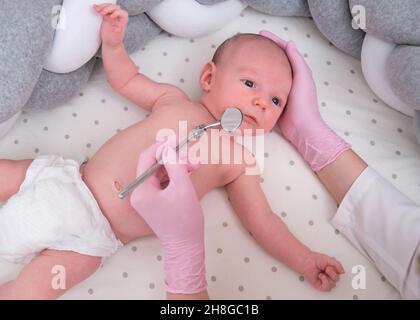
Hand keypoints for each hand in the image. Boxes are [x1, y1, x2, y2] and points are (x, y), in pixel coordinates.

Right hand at [94, 3, 127, 47]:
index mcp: (123, 20)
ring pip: (108, 7)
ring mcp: (111, 15)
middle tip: (102, 12)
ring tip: (97, 9)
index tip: (111, 16)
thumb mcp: (116, 37)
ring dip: (102, 7)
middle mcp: (118, 17)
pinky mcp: (105, 16)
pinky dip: (98, 8)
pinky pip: (102, 9)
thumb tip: (119, 27)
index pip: (122, 13)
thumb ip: (118, 32)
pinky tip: (95, 8)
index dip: (117, 13)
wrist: (110, 43)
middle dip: (108, 8)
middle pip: (114, 8)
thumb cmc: (115, 41)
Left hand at [130, 135, 206, 293]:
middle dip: (174, 158)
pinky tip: (189, 172)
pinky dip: (177, 175)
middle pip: (155, 165)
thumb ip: (175, 164)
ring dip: (178, 166)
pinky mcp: (156, 201)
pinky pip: (165, 181)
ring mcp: (147, 198)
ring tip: (195, 165)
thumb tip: (169, 148)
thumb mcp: (182, 187)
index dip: (161, 146)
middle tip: (192, 155)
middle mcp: (140, 193)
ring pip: (162, 172)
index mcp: (141, 190)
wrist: (186, 245)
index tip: (176, 139)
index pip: (147, 158)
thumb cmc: (184, 220)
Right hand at [260, 30, 350, 171]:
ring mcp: (281, 89)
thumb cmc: (304, 103)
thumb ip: (297, 61)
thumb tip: (289, 44)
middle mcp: (289, 79)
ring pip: (269, 73)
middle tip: (252, 45)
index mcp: (297, 71)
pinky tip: (249, 78)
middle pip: (276, 60)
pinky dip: (258, 80)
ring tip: (248, 58)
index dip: (274, 40)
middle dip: (265, 51)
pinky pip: (264, 86)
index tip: (261, 34)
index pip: (285, 51)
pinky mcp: (274, 100)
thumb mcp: (302, 78)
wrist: (301, 128)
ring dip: (260, 65)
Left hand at [300, 251, 344, 291]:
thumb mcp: (328, 259)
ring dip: (328, 277)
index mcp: (333, 269)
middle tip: (326, 268)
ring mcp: (325, 280)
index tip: (331, 265)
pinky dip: (325, 282)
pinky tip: (321, 276)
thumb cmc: (315, 260)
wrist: (307, 261)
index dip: (337, 269)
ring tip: (322, 272)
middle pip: (337, 279)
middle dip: (332, 273)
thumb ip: (337, 264)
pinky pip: (327, 288)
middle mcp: (329, 275)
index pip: (340, 273)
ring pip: (333, 284)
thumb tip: (342, 271)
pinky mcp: (320, 285)